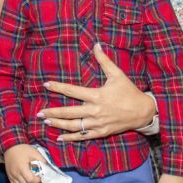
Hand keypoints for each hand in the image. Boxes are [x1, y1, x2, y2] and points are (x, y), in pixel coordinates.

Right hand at [3, 144, 44, 182]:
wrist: (10, 147)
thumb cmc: (23, 150)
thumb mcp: (34, 152)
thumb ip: (42, 160)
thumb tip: (47, 168)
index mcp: (22, 168)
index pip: (31, 180)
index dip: (38, 181)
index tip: (41, 177)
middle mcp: (16, 174)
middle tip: (39, 182)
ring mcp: (12, 177)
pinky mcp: (9, 177)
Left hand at [39, 43, 155, 141]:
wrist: (143, 111)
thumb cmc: (129, 92)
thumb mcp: (117, 74)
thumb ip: (104, 60)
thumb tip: (96, 45)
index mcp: (97, 96)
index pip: (73, 90)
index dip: (58, 87)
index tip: (46, 85)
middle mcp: (95, 111)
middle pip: (69, 112)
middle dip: (53, 112)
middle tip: (39, 112)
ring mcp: (98, 123)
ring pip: (74, 126)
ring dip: (58, 124)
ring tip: (46, 122)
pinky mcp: (101, 132)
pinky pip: (83, 136)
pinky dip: (71, 137)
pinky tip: (59, 137)